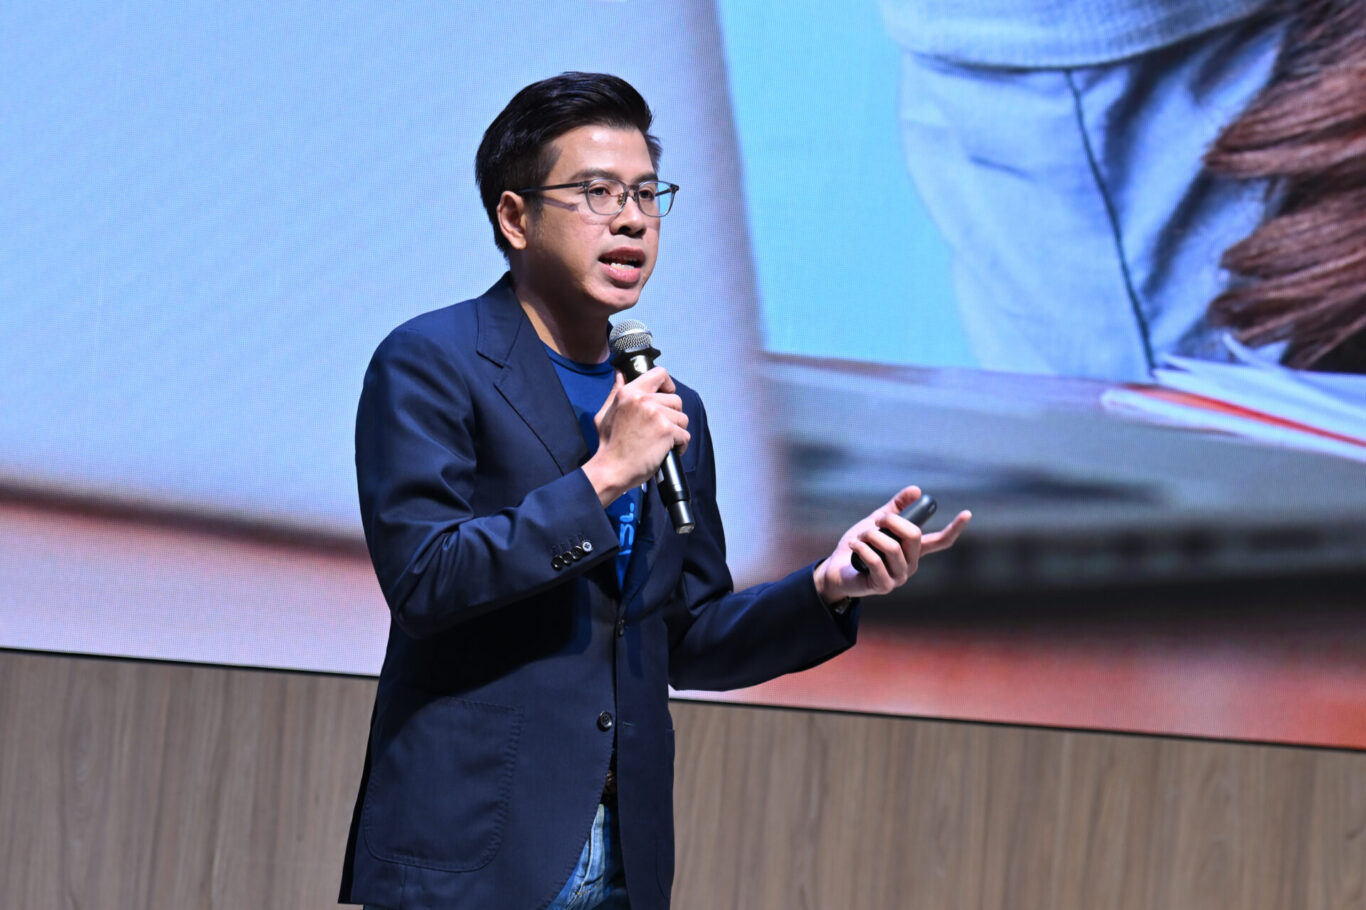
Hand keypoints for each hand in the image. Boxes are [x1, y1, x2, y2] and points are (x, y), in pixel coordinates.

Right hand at [582, 366, 689, 505]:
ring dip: (676, 431)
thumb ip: (617, 391)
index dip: (667, 384)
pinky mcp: (666, 431)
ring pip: (682, 418)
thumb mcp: (606, 412)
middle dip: (672, 415)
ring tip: (662, 441)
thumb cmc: (609, 444)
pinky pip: (685, 436)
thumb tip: (621, 373)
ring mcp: (657, 415)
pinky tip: (667, 451)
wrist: (611, 469)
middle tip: (659, 429)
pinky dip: (680, 446)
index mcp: (630, 392)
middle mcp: (644, 400)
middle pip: (675, 400)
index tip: (666, 394)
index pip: (660, 373)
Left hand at [814, 485, 970, 603]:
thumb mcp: (876, 521)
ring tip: (859, 538)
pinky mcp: (884, 586)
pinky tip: (854, 545)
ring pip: (892, 548)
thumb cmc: (859, 545)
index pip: (940, 541)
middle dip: (891, 522)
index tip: (967, 513)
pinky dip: (862, 548)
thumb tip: (917, 489)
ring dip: (870, 536)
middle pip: (914, 536)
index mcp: (914, 549)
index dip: (954, 528)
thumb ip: (895, 508)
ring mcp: (899, 577)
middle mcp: (911, 564)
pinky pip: (876, 561)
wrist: (835, 568)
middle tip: (875, 521)